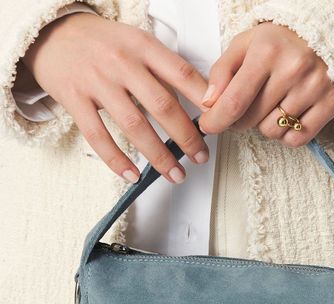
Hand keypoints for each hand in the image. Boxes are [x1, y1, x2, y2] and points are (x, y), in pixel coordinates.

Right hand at [23, 13, 209, 183]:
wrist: (52, 33)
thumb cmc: (103, 43)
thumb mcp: (137, 43)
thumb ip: (164, 69)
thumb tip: (202, 100)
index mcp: (142, 46)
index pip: (182, 74)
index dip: (203, 100)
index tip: (217, 122)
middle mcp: (121, 62)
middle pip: (162, 105)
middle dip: (186, 137)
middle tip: (201, 157)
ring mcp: (97, 81)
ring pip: (134, 126)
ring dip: (159, 156)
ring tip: (175, 174)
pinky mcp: (74, 100)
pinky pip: (98, 136)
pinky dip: (117, 160)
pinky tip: (134, 175)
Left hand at [198, 22, 333, 146]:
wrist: (329, 35)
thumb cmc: (282, 42)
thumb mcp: (247, 43)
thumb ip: (222, 70)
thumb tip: (209, 103)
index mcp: (268, 51)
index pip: (234, 102)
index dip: (216, 121)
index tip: (208, 126)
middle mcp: (293, 69)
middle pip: (250, 121)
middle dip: (241, 119)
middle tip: (248, 105)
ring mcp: (315, 88)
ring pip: (272, 131)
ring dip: (266, 124)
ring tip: (275, 104)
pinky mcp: (331, 103)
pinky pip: (296, 139)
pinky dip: (288, 133)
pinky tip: (290, 114)